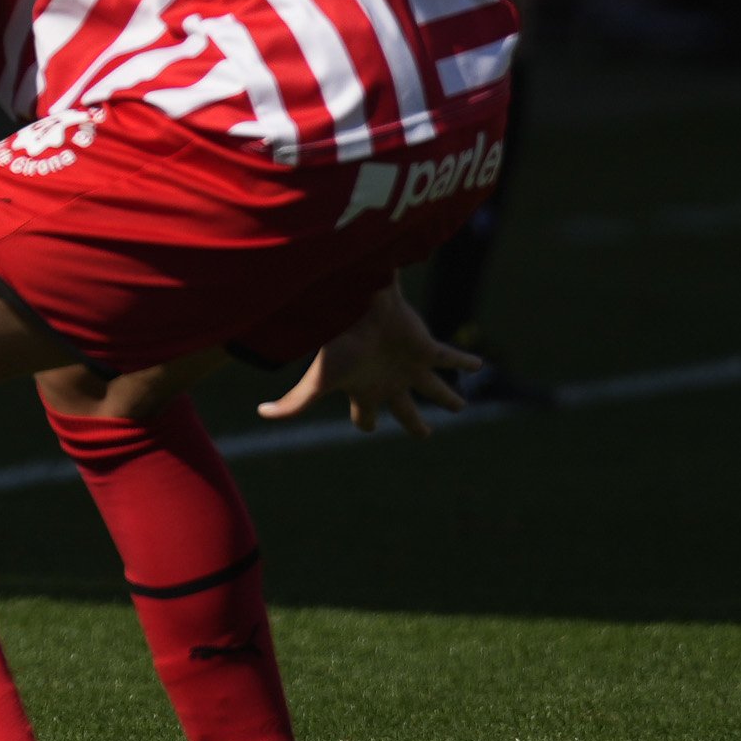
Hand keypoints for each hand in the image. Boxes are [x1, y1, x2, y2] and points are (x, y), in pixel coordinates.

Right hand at [255, 283, 479, 438]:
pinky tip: (480, 365)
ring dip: (447, 396)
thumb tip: (260, 415)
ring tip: (461, 406)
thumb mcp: (318, 381)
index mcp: (365, 390)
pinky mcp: (427, 349)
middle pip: (406, 410)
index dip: (365, 424)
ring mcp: (410, 366)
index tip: (365, 428)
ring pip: (434, 388)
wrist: (358, 307)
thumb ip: (293, 403)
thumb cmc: (339, 344)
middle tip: (425, 433)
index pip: (364, 416)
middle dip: (414, 422)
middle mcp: (390, 380)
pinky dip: (465, 361)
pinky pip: (451, 358)